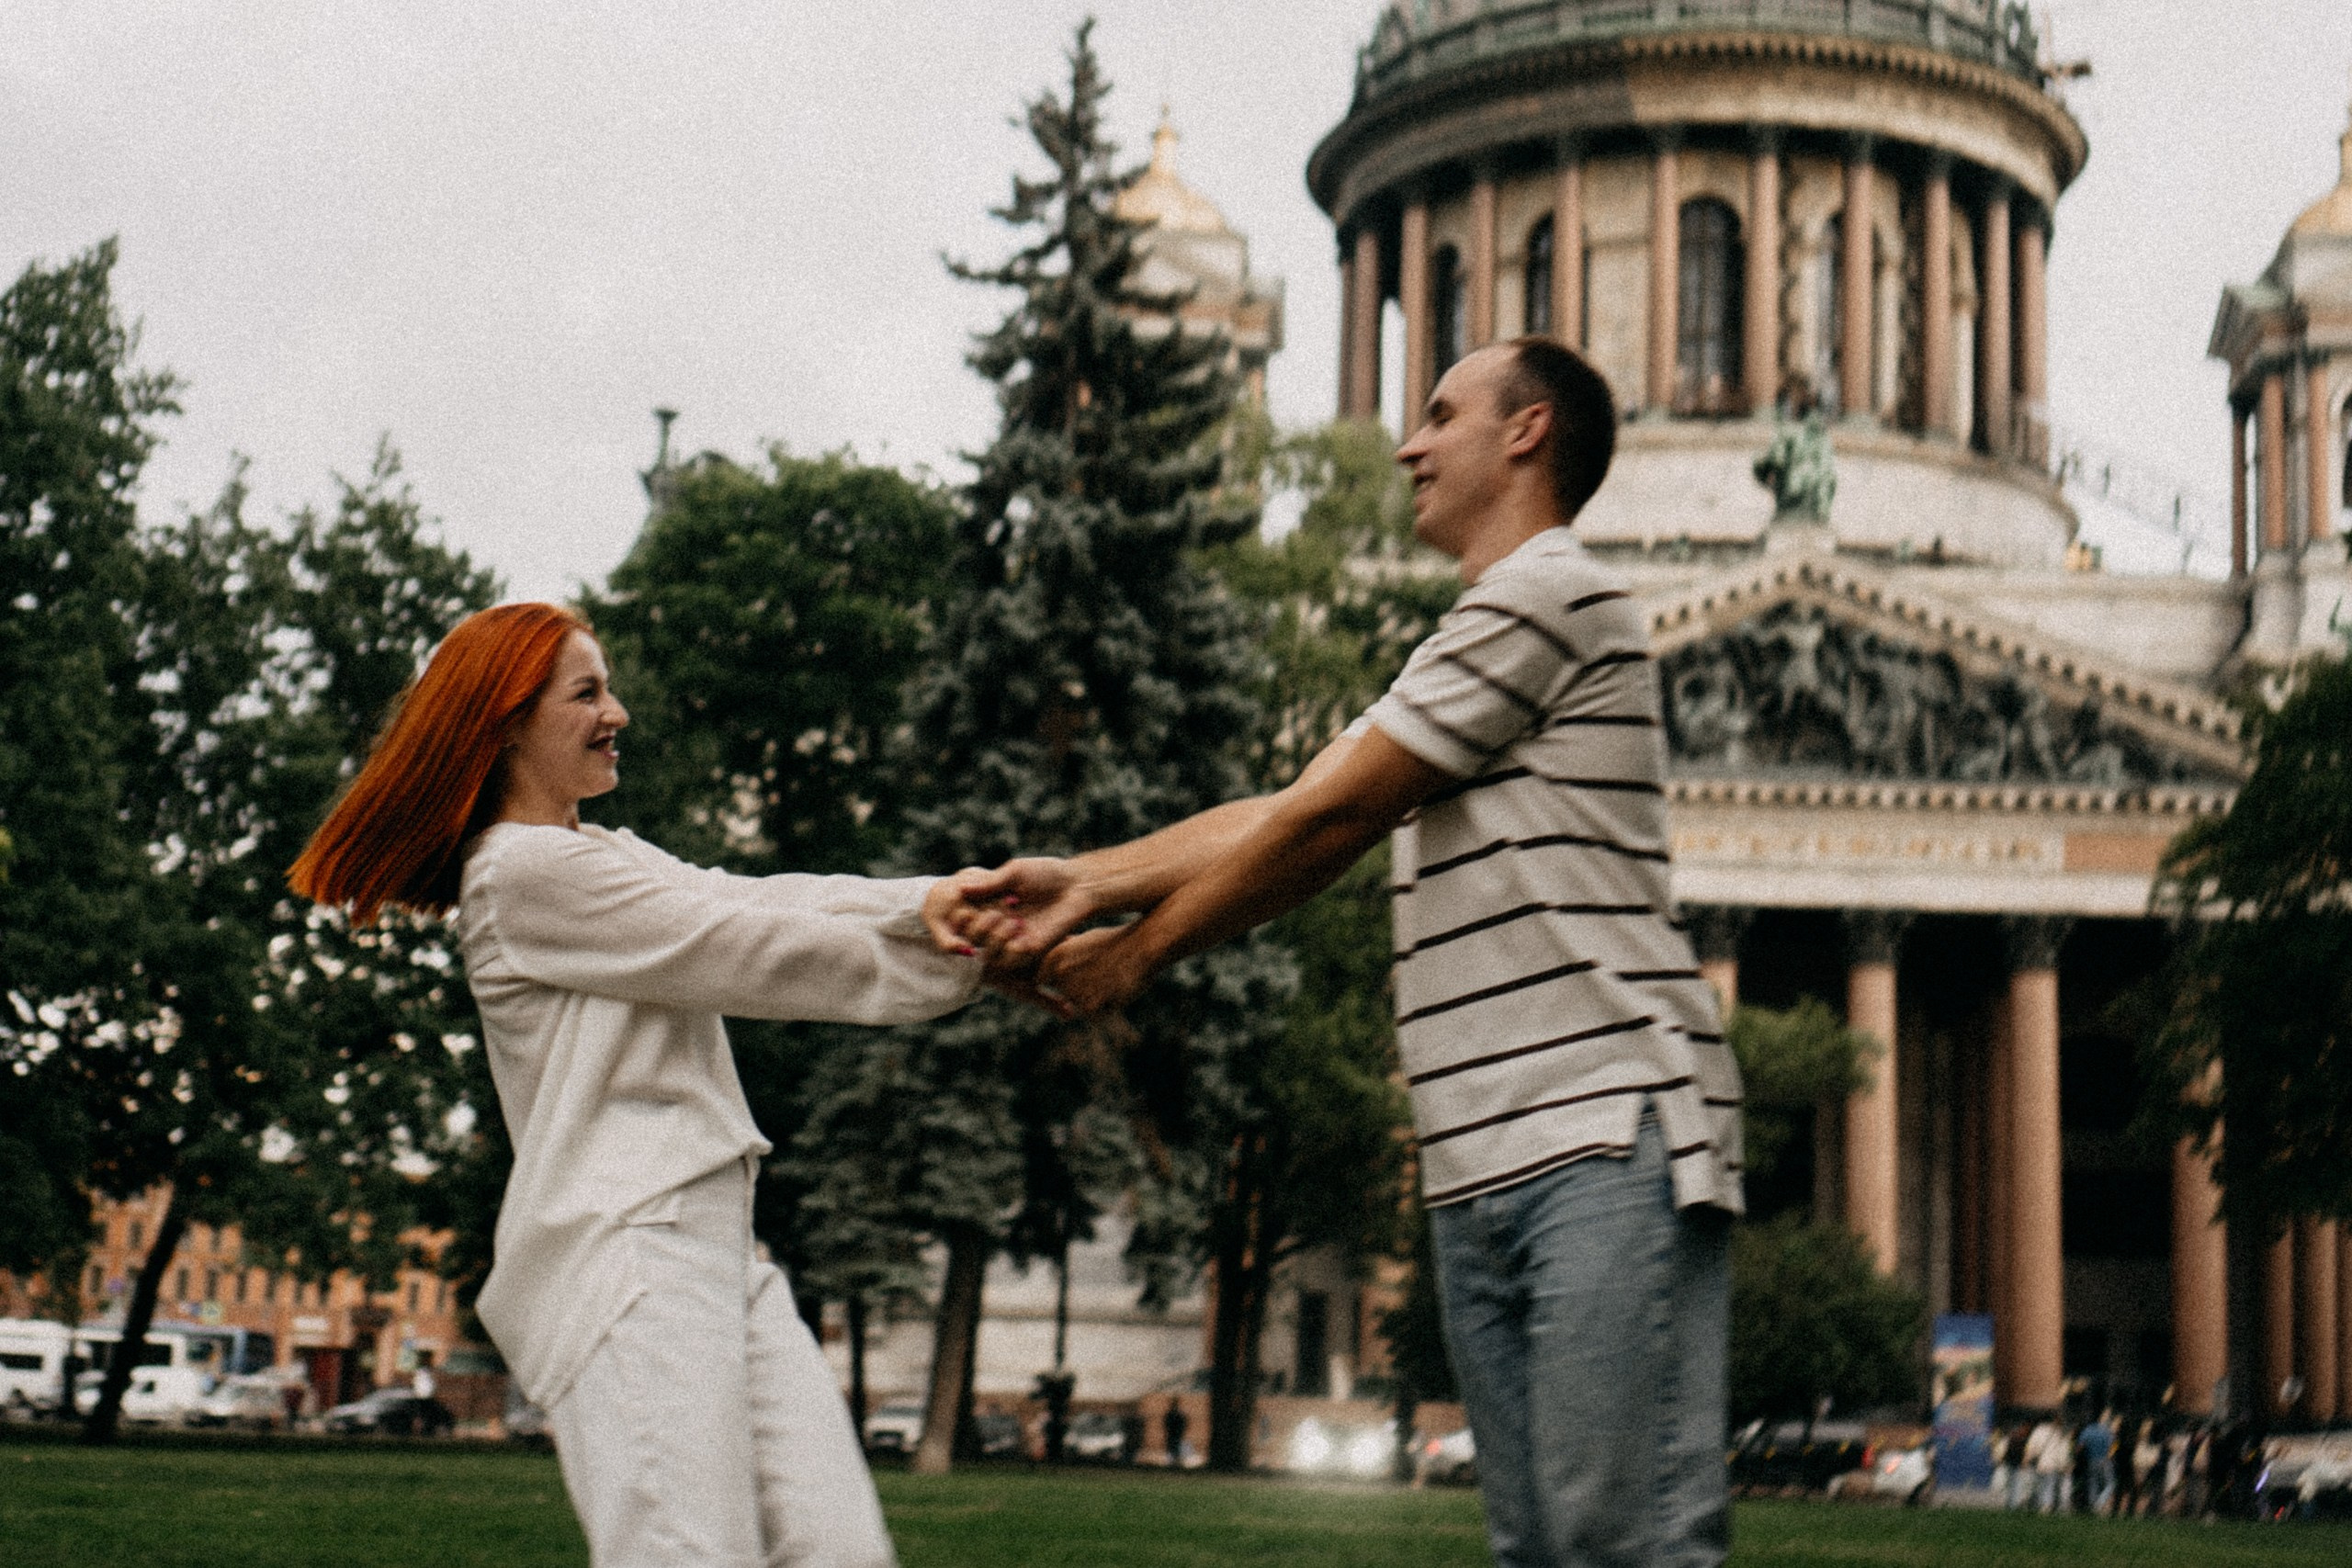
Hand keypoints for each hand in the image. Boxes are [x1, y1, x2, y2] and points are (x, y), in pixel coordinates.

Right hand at [938, 857, 1095, 959]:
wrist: (1078, 885)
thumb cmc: (1047, 874)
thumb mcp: (1015, 873)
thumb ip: (990, 884)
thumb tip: (961, 889)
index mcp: (992, 905)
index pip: (967, 919)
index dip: (963, 917)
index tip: (966, 909)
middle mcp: (1000, 925)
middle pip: (974, 939)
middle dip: (979, 928)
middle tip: (996, 913)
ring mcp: (1015, 939)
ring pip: (991, 954)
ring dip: (996, 939)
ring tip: (1014, 921)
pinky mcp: (1032, 950)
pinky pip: (1012, 960)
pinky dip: (1012, 949)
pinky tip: (1023, 931)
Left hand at [1037, 924, 1153, 1016]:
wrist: (1143, 946)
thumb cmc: (1113, 941)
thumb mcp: (1081, 940)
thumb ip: (1060, 955)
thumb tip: (1043, 964)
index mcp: (1053, 957)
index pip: (1039, 980)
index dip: (1053, 981)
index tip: (1067, 978)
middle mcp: (1059, 975)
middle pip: (1061, 993)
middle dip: (1075, 990)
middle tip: (1097, 975)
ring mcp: (1074, 992)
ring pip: (1078, 1005)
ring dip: (1091, 999)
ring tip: (1110, 980)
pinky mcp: (1091, 1008)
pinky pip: (1093, 1015)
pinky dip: (1105, 1008)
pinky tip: (1117, 990)